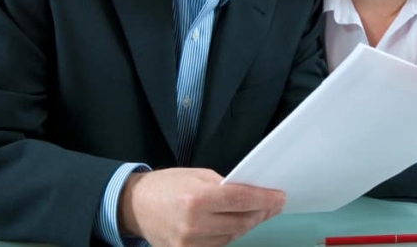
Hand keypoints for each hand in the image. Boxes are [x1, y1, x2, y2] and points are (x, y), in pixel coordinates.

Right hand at [119, 168, 285, 246]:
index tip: (281, 197)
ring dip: (249, 224)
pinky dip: (231, 234)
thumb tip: (255, 194)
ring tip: (259, 212)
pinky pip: (218, 245)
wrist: (136, 206)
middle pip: (242, 222)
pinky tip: (237, 223)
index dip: (265, 199)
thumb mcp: (198, 176)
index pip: (241, 200)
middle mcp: (194, 225)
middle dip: (262, 213)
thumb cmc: (168, 186)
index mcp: (197, 199)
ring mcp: (189, 244)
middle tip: (275, 205)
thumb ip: (226, 186)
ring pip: (233, 236)